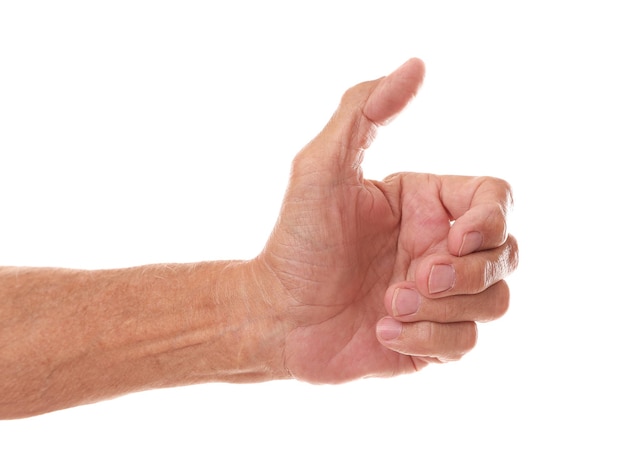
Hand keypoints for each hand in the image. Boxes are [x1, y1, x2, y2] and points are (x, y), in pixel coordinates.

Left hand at [255, 58, 518, 382]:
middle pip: (508, 253)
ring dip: (444, 308)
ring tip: (387, 303)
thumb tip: (416, 65)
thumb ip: (363, 112)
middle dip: (467, 271)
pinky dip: (428, 340)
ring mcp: (439, 296)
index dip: (493, 218)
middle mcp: (440, 247)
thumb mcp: (320, 168)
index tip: (456, 236)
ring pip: (495, 302)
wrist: (274, 315)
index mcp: (427, 205)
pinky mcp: (431, 340)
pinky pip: (467, 344)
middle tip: (416, 276)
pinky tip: (382, 330)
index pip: (497, 200)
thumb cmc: (296, 242)